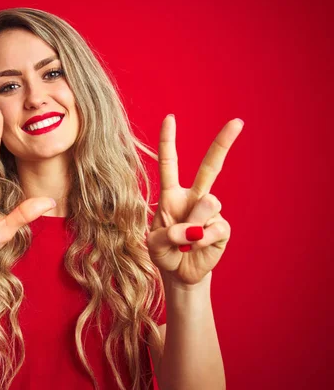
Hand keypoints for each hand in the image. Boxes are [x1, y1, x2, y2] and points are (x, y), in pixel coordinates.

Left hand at [147, 115, 243, 285]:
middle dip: (223, 143)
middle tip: (238, 121)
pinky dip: (200, 240)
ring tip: (183, 241)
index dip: (168, 141)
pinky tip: (194, 248)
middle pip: (210, 167)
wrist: (180, 274)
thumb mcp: (154, 244)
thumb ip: (166, 234)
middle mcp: (193, 198)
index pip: (170, 163)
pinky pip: (213, 228)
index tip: (170, 117)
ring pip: (208, 203)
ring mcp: (210, 212)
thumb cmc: (165, 253)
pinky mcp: (222, 229)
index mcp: (172, 195)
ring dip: (191, 224)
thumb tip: (192, 229)